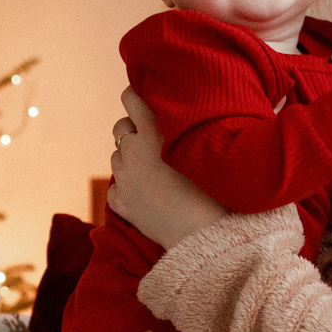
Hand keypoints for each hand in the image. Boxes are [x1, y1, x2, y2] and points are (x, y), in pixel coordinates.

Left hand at [106, 90, 229, 247]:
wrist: (203, 235)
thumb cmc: (215, 190)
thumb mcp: (202, 149)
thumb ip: (186, 129)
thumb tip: (186, 116)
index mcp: (152, 134)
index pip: (130, 100)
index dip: (134, 97)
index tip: (138, 97)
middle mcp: (131, 153)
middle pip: (119, 128)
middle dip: (132, 131)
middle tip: (151, 140)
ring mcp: (122, 179)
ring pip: (116, 157)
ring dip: (129, 158)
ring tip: (152, 170)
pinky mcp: (120, 203)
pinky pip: (116, 186)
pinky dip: (126, 186)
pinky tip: (145, 192)